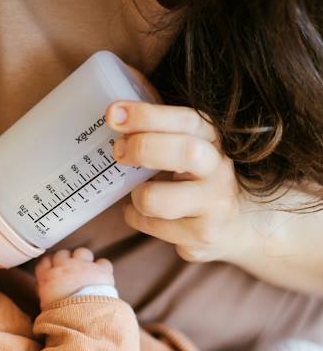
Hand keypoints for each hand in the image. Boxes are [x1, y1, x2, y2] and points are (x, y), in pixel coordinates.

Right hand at [35, 248, 114, 308]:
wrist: (82, 317)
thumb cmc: (63, 315)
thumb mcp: (46, 306)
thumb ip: (46, 294)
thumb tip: (46, 291)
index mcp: (48, 278)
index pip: (45, 262)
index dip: (50, 264)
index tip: (53, 267)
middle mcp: (64, 268)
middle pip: (62, 254)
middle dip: (66, 259)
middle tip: (71, 269)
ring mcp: (83, 266)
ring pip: (82, 252)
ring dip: (84, 258)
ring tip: (86, 269)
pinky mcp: (100, 270)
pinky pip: (102, 262)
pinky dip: (103, 267)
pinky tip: (102, 274)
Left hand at [106, 101, 245, 262]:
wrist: (235, 227)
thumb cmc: (198, 181)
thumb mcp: (191, 151)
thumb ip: (163, 135)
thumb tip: (115, 116)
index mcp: (214, 141)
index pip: (187, 121)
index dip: (148, 115)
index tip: (114, 113)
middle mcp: (220, 171)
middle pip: (185, 152)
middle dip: (144, 148)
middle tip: (119, 152)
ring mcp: (214, 207)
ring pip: (156, 200)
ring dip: (137, 195)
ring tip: (139, 194)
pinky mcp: (200, 237)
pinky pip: (150, 226)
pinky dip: (136, 217)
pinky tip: (145, 214)